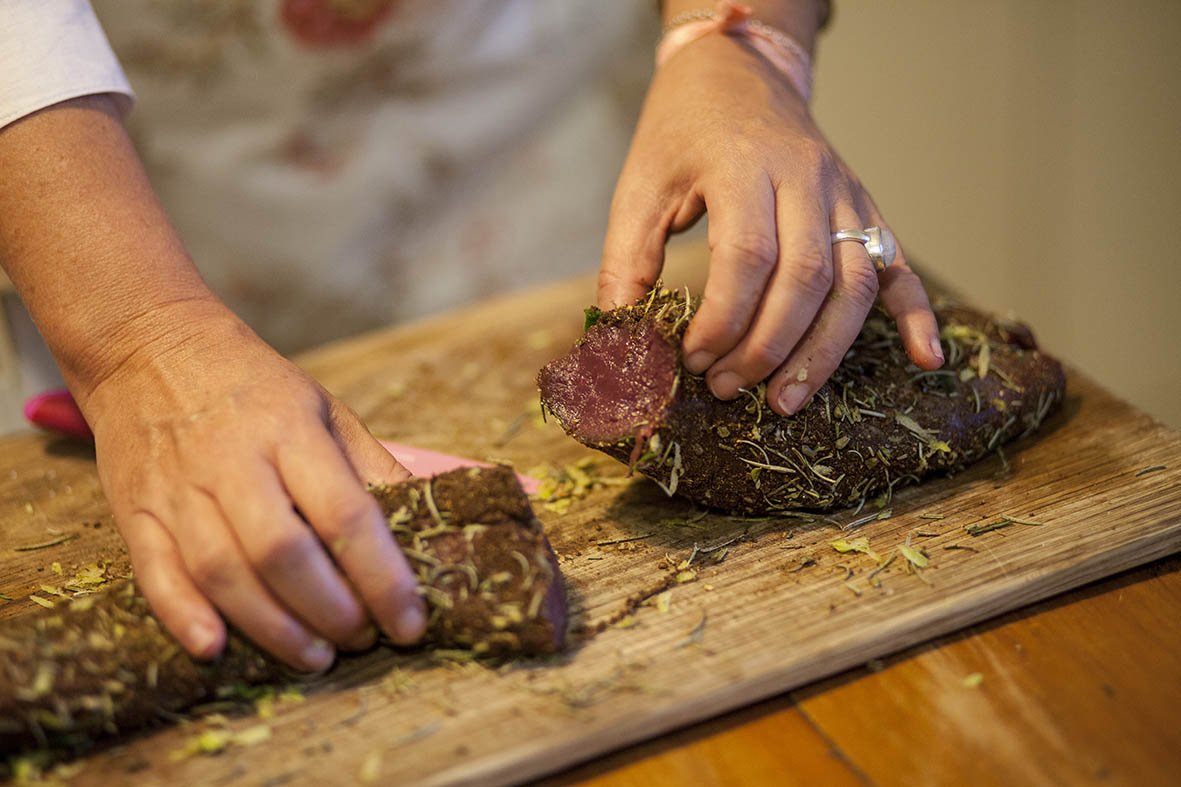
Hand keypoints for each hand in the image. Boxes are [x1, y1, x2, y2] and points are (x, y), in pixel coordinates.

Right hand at [78, 300, 425, 670]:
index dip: (383, 576)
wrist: (148, 345)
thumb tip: (427, 516)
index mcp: (291, 431)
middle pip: (283, 551)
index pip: (346, 514)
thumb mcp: (325, 409)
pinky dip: (182, 614)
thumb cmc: (254, 386)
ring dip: (272, 627)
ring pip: (222, 570)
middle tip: (362, 640)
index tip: (410, 622)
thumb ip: (371, 466)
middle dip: (330, 610)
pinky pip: (154, 571)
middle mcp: (233, 462)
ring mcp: (178, 488)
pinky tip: (214, 649)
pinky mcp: (136, 510)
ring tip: (315, 656)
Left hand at [599, 32, 942, 414]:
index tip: (691, 358)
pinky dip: (917, 313)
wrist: (734, 71)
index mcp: (744, 164)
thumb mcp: (639, 185)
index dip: (722, 318)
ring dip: (824, 350)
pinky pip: (898, 264)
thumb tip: (621, 336)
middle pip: (806, 277)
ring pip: (854, 281)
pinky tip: (924, 358)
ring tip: (786, 400)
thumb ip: (627, 259)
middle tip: (728, 388)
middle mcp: (806, 177)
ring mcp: (844, 192)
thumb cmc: (682, 132)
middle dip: (768, 346)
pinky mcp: (864, 206)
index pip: (748, 255)